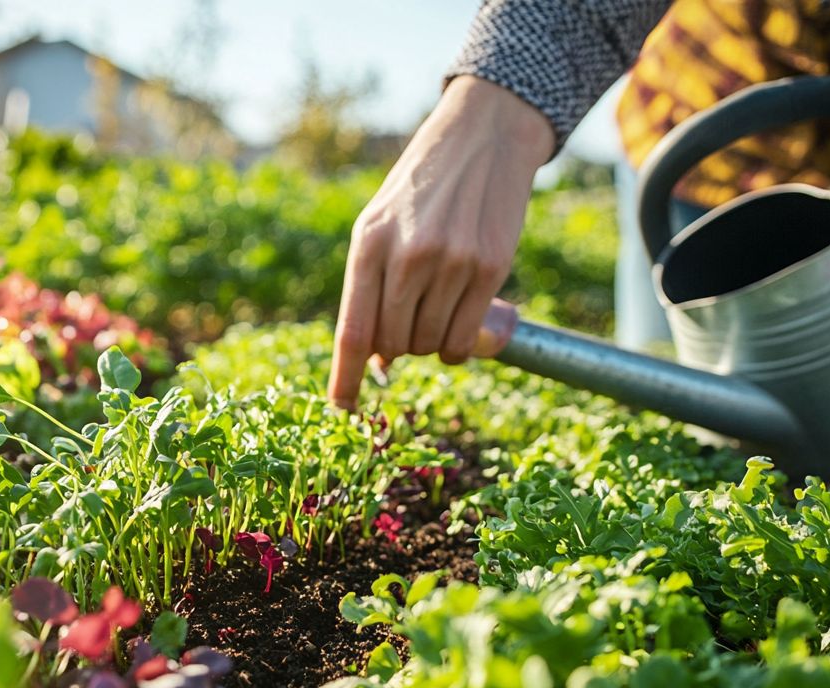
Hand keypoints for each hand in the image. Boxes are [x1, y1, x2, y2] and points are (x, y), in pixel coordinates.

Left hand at [328, 75, 554, 408]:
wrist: (483, 136)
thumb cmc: (422, 188)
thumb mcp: (380, 223)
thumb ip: (371, 286)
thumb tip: (378, 360)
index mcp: (368, 243)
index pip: (353, 330)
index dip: (345, 377)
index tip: (340, 409)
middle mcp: (407, 255)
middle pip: (393, 345)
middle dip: (395, 351)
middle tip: (404, 331)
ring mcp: (451, 263)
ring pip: (430, 345)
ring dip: (428, 347)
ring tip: (432, 316)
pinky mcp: (489, 268)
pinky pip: (464, 339)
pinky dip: (456, 351)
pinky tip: (456, 336)